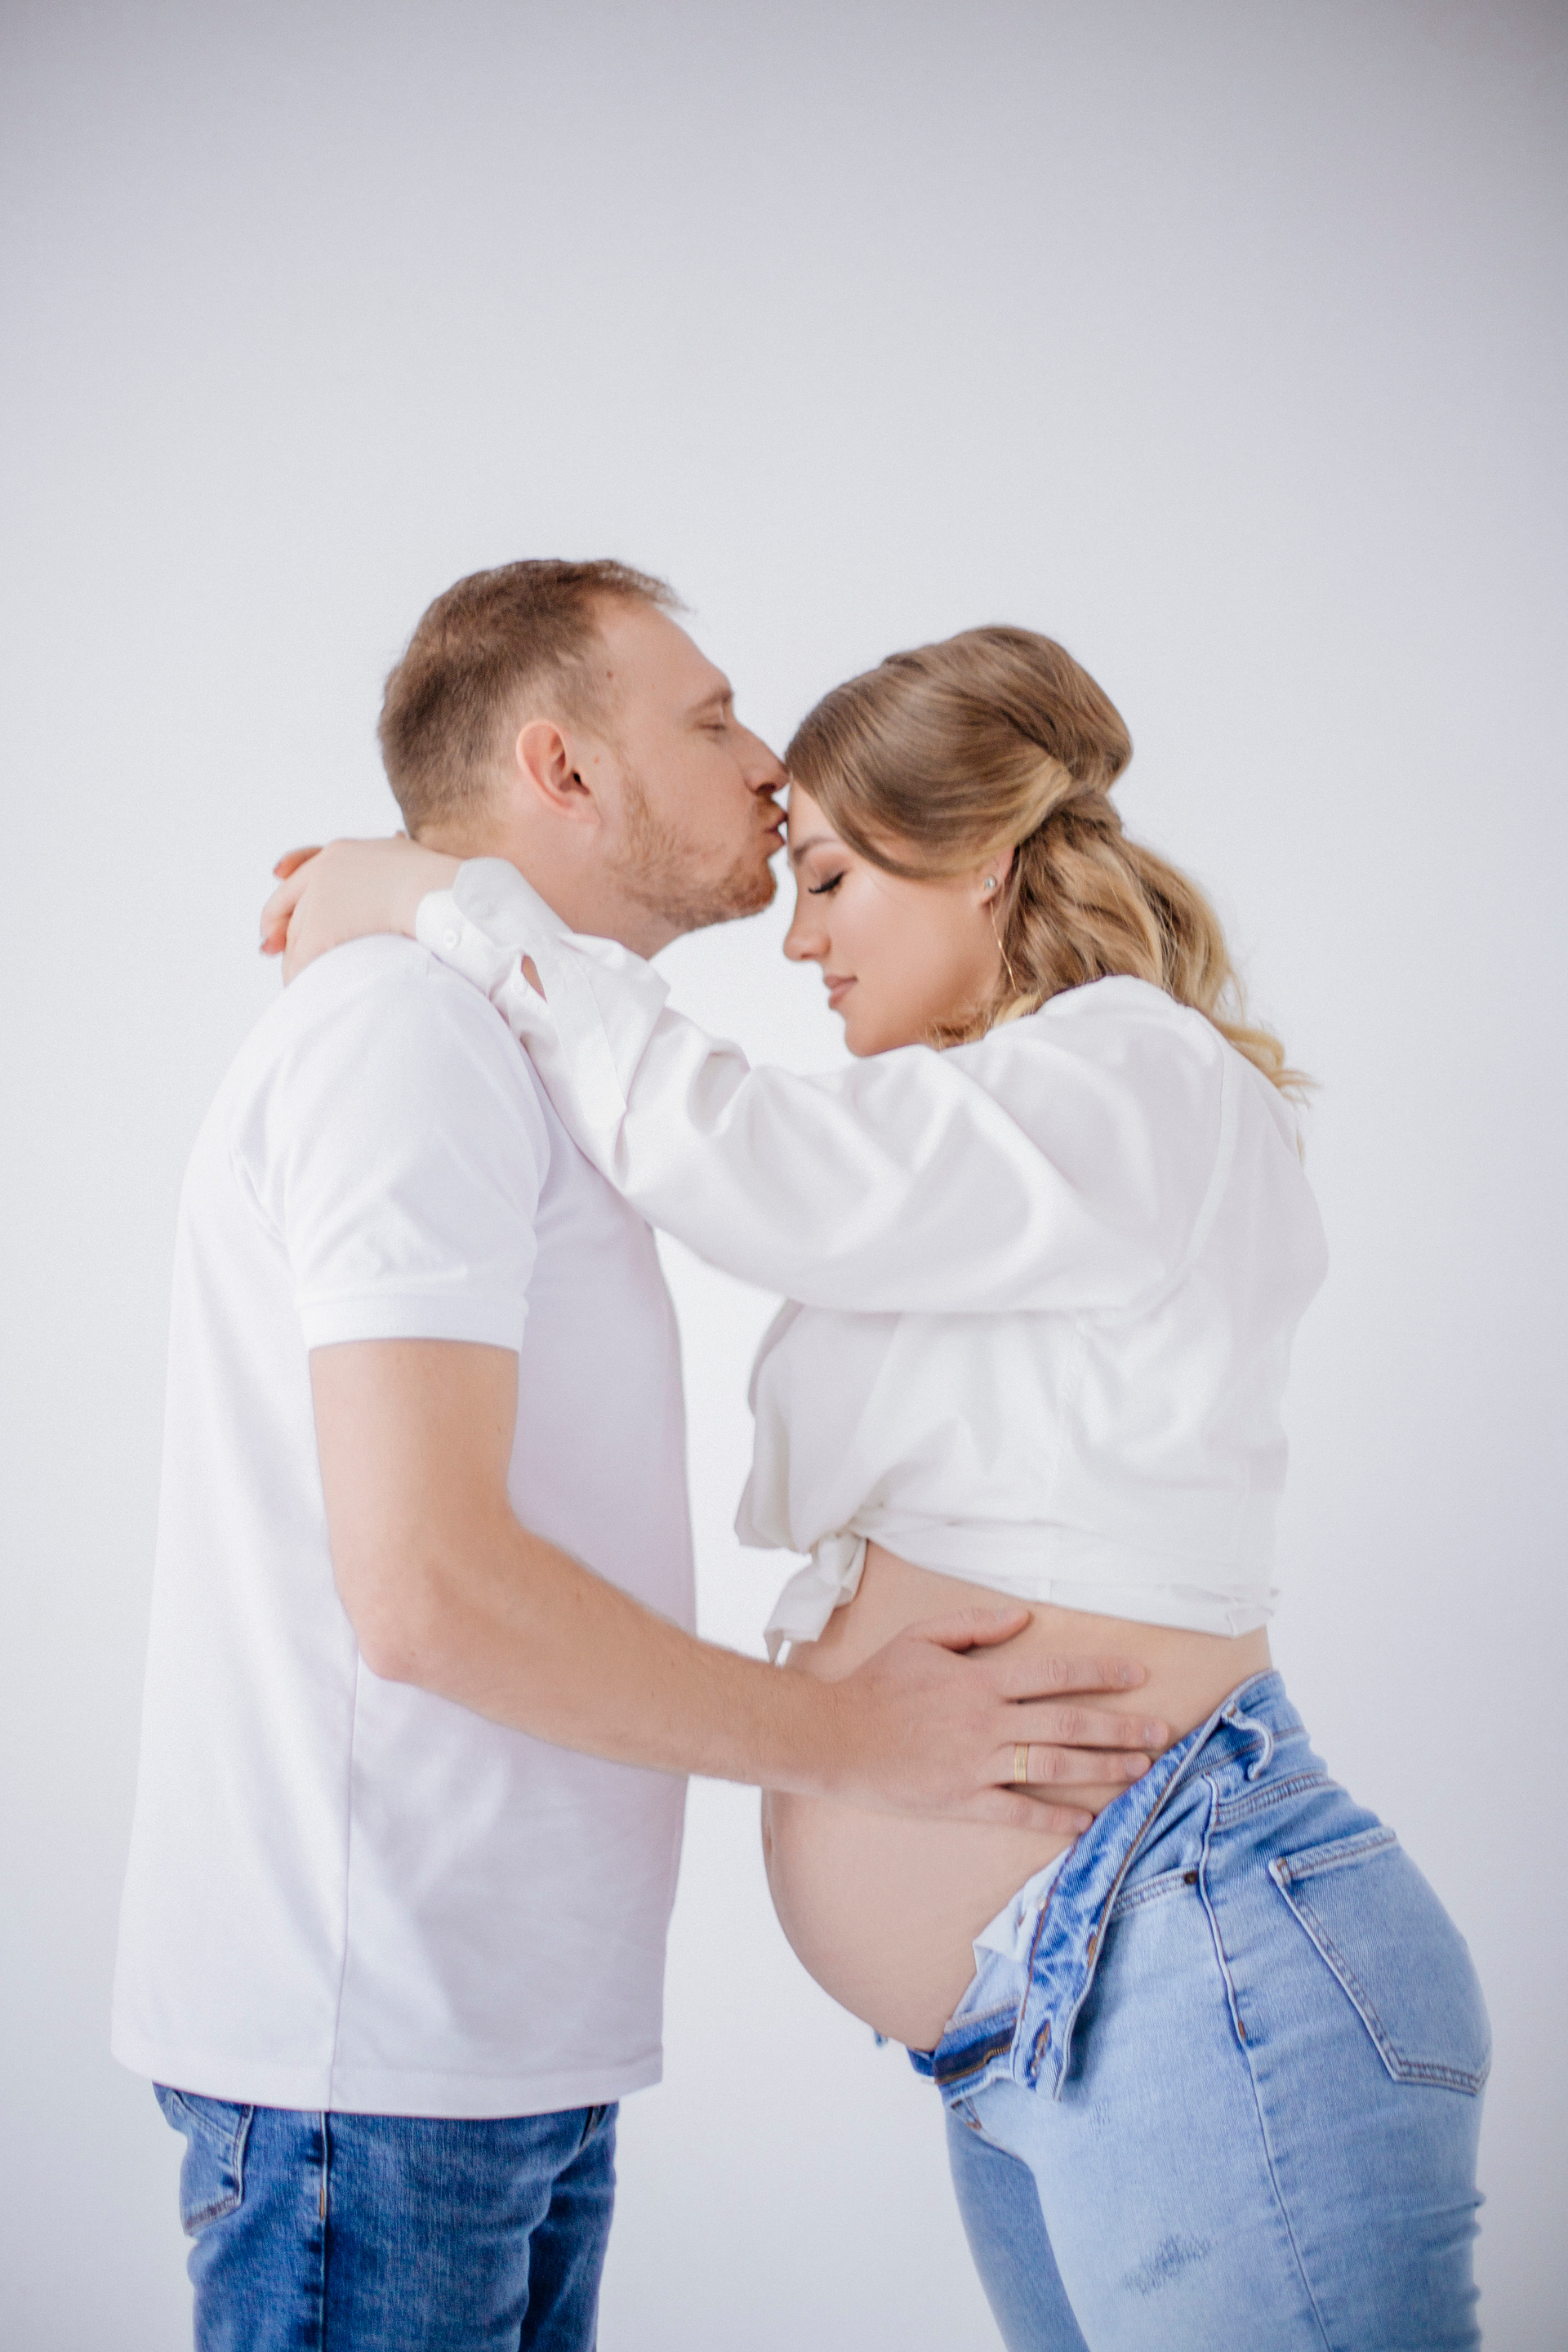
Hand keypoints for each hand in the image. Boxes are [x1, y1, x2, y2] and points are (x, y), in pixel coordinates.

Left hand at [259, 836, 459, 982]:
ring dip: (295, 959)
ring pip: (295, 937)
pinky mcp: (321, 929)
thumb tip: (397, 837)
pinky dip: (300, 976)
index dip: (285, 900)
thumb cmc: (440, 881)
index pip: (299, 875)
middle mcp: (323, 871)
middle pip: (289, 908)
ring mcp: (320, 900)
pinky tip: (305, 989)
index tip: (275, 918)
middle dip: (280, 932)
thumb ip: (394, 849)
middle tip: (271, 951)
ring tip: (298, 979)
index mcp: (340, 853)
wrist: (439, 895)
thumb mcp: (407, 852)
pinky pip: (301, 960)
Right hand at [829, 1607, 1168, 1830]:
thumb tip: (1024, 1617)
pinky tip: (1087, 1821)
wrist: (834, 1737)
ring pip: (1053, 1767)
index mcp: (980, 1680)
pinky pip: (1017, 1812)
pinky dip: (1054, 1818)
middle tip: (1162, 1731)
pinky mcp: (962, 1800)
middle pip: (1067, 1724)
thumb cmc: (876, 1683)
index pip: (1054, 1674)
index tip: (1138, 1676)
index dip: (1100, 1675)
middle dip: (1120, 1727)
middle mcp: (987, 1722)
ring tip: (1141, 1770)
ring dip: (1102, 1769)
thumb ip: (975, 1624)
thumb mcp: (921, 1636)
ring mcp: (976, 1764)